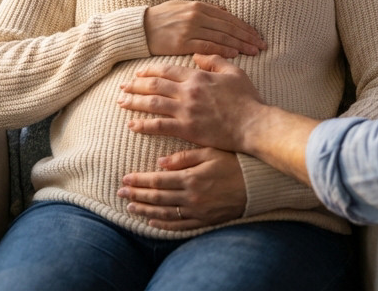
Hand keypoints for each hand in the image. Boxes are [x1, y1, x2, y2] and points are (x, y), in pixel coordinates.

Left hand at [117, 147, 245, 229]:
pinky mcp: (204, 221)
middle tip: (120, 194)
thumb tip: (160, 162)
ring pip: (165, 214)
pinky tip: (152, 222)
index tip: (125, 179)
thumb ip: (184, 157)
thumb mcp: (210, 152)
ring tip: (130, 208)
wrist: (258, 184)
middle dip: (136, 196)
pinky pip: (180, 226)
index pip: (158, 181)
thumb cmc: (234, 163)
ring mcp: (198, 211)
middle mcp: (192, 197)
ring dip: (145, 211)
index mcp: (191, 178)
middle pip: (157, 198)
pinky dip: (164, 225)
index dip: (139, 181)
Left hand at [118, 54, 264, 151]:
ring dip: (134, 102)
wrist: (253, 124)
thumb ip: (214, 60)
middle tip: (122, 86)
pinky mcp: (187, 130)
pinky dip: (143, 125)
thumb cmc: (246, 99)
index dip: (149, 70)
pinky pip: (159, 126)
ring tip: (121, 102)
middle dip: (135, 85)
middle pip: (154, 85)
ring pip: (152, 104)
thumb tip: (197, 54)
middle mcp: (188, 92)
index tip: (138, 72)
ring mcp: (186, 111)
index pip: (167, 70)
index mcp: (197, 76)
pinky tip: (132, 125)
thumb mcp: (233, 72)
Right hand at [144, 1, 264, 58]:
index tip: (256, 35)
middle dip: (247, 36)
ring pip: (221, 37)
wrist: (140, 28)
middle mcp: (197, 16)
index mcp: (199, 6)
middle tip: (262, 45)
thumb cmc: (162, 17)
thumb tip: (224, 9)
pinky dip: (222, 49)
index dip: (244, 27)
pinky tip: (234, 54)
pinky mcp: (182, 42)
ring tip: (253, 51)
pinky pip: (207, 46)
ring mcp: (190, 29)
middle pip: (229, 27)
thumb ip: (205, 8)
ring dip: (240, 44)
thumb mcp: (183, 6)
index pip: (228, 17)